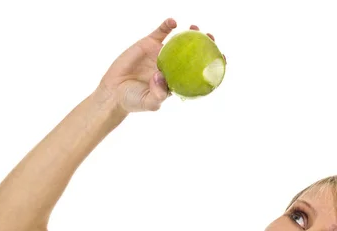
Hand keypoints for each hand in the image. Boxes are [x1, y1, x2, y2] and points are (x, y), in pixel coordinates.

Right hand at [95, 18, 219, 112]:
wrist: (113, 92)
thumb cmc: (133, 101)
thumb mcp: (149, 102)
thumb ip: (158, 94)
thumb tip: (162, 77)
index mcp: (177, 80)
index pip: (199, 72)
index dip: (212, 65)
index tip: (223, 58)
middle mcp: (172, 65)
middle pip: (193, 53)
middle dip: (205, 45)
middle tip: (211, 38)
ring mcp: (161, 53)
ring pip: (179, 40)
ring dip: (190, 33)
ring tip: (195, 28)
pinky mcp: (148, 44)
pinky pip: (160, 32)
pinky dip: (167, 25)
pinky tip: (172, 22)